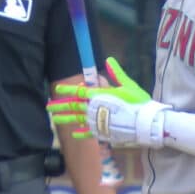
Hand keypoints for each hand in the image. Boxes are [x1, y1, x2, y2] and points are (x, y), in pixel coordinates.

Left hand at [47, 57, 169, 146]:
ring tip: (55, 119)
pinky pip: (89, 132)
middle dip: (61, 106)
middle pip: (74, 106)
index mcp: (100, 95)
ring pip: (77, 119)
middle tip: (49, 106)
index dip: (68, 90)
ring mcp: (97, 121)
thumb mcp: (128, 85)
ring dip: (66, 119)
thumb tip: (108, 59)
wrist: (146, 122)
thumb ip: (116, 73)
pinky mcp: (103, 132)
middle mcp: (95, 108)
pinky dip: (81, 133)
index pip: (79, 92)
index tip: (57, 89)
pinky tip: (74, 134)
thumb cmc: (138, 102)